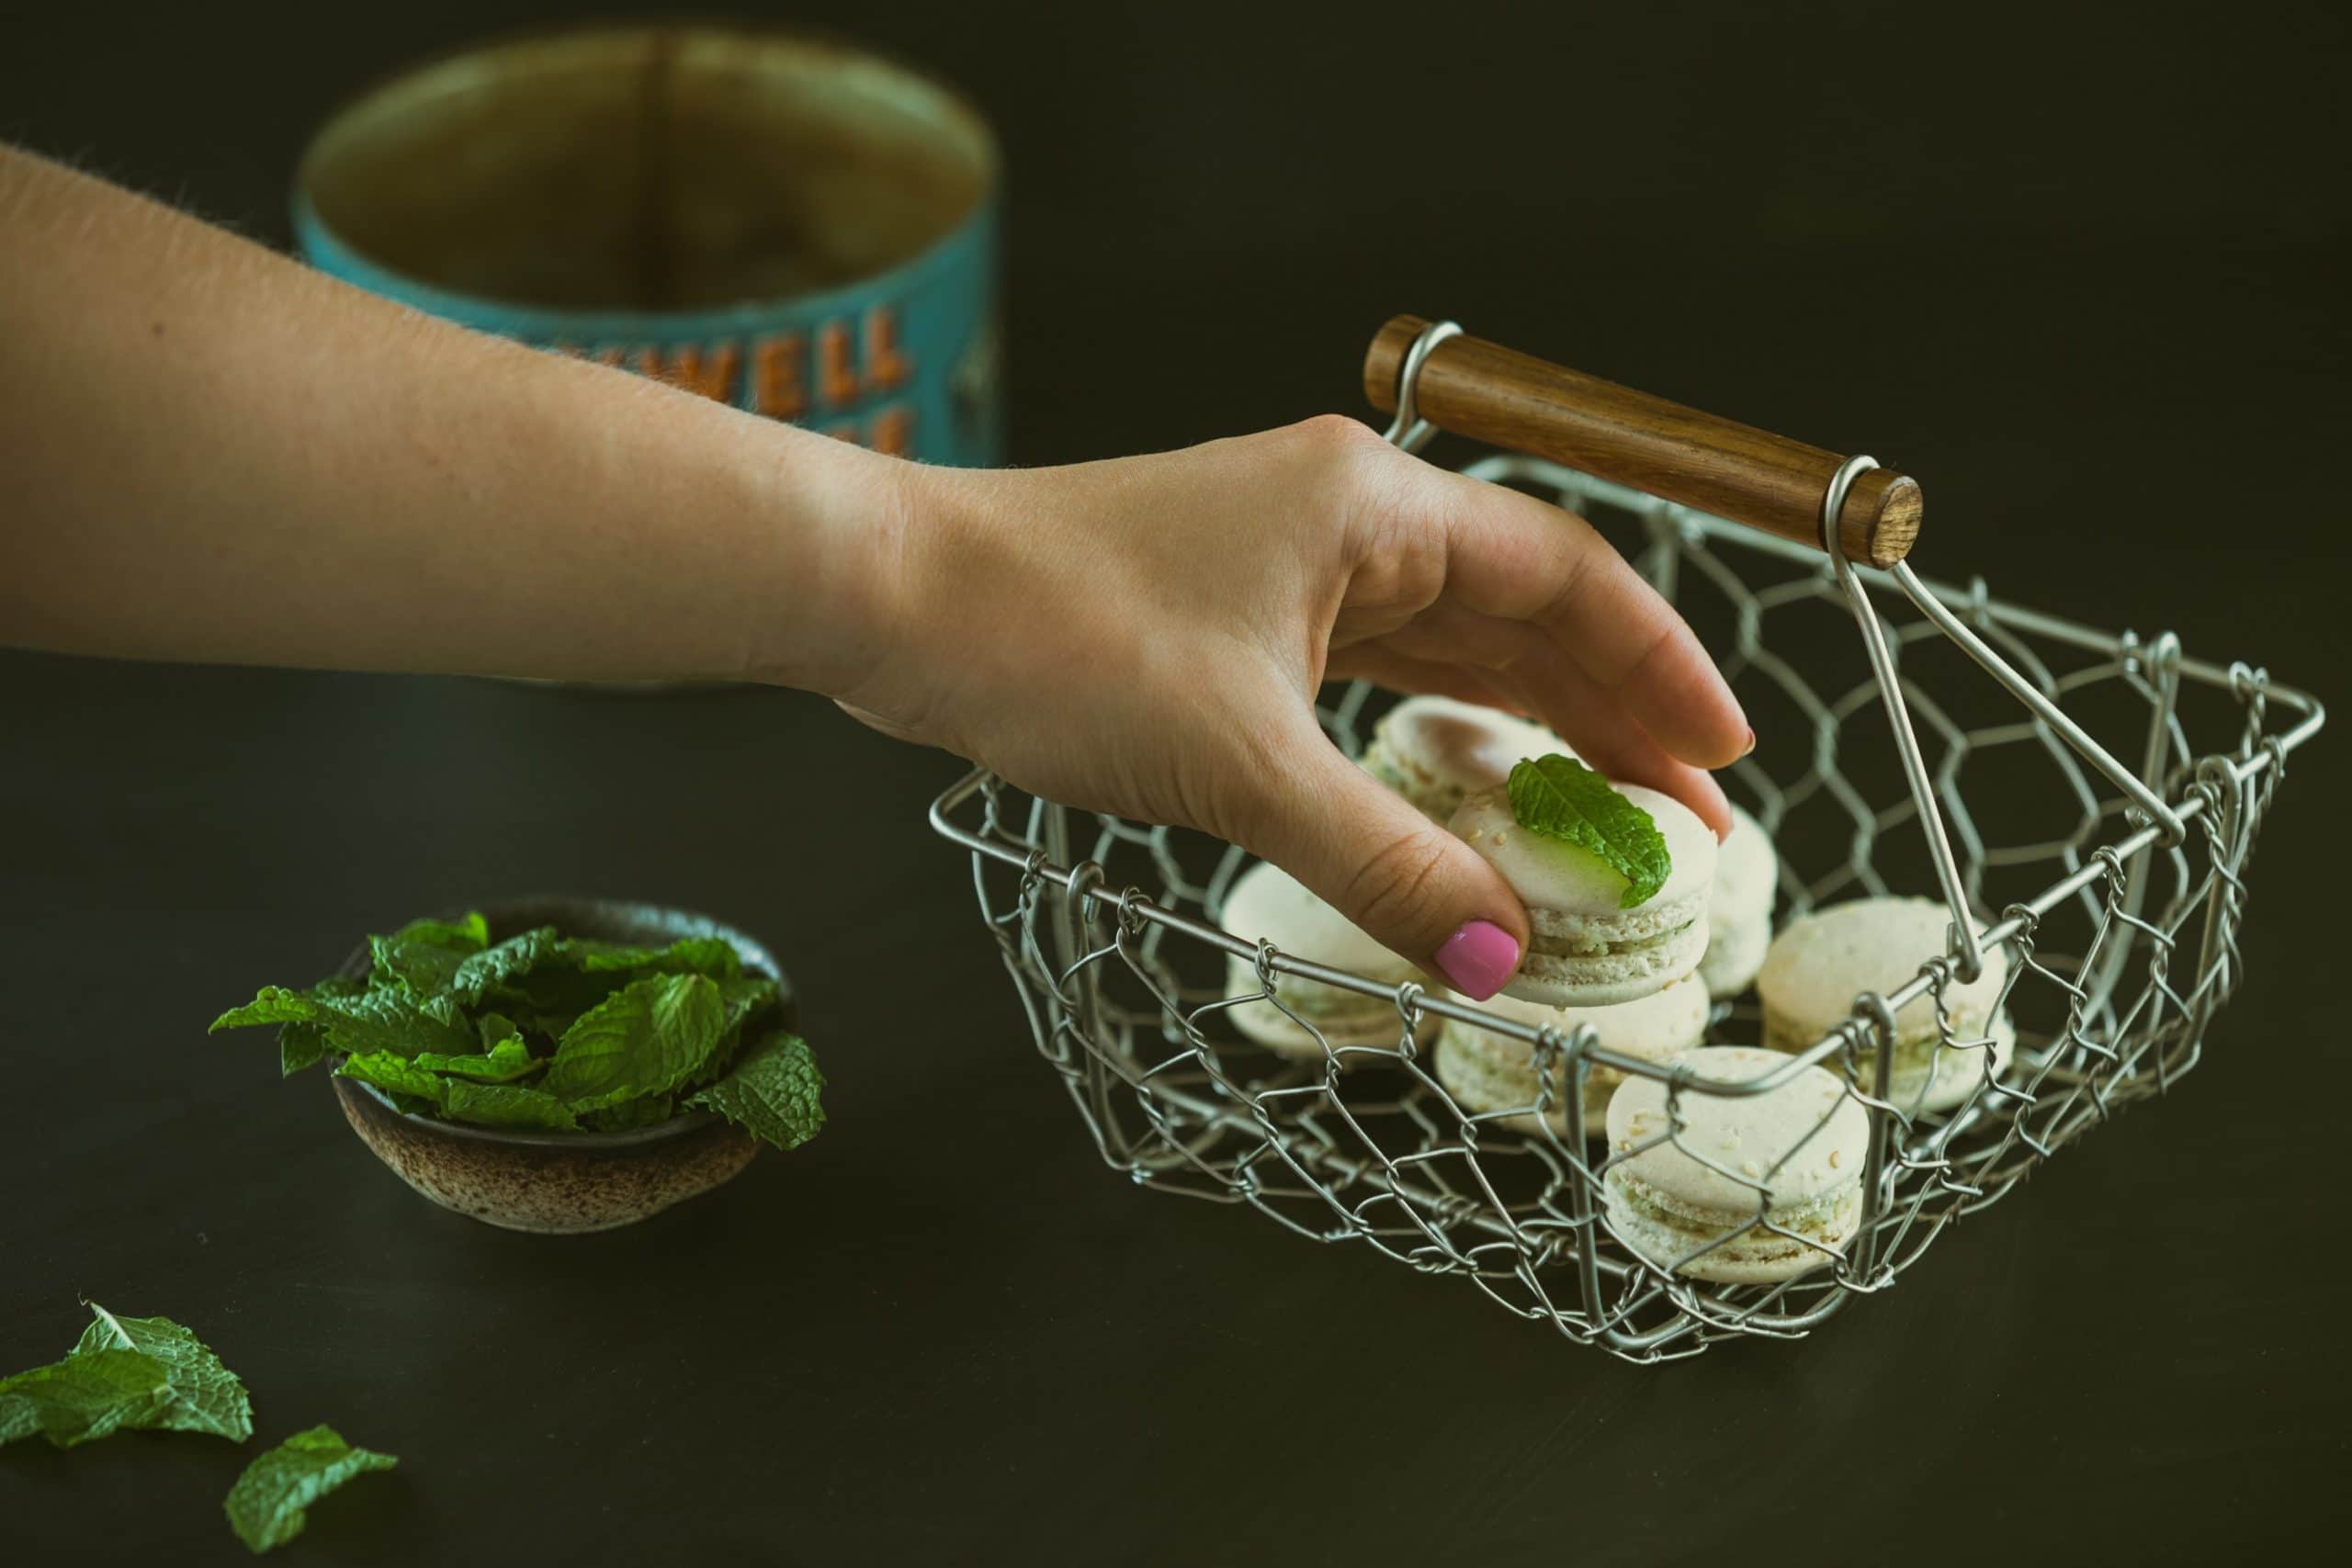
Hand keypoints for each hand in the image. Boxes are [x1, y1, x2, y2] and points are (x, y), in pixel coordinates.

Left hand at [825, 416, 1749, 996]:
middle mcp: (1343, 520)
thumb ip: (1383, 861)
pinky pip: (1371, 679)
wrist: (897, 599)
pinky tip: (1469, 793)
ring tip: (1607, 823)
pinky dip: (1429, 740)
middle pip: (1520, 617)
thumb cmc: (1059, 640)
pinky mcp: (1234, 622)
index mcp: (1371, 507)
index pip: (1566, 578)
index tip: (1725, 756)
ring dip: (1527, 732)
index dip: (1659, 667)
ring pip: (1446, 652)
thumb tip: (1500, 958)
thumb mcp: (1244, 768)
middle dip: (1609, 718)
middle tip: (1688, 826)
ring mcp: (1285, 568)